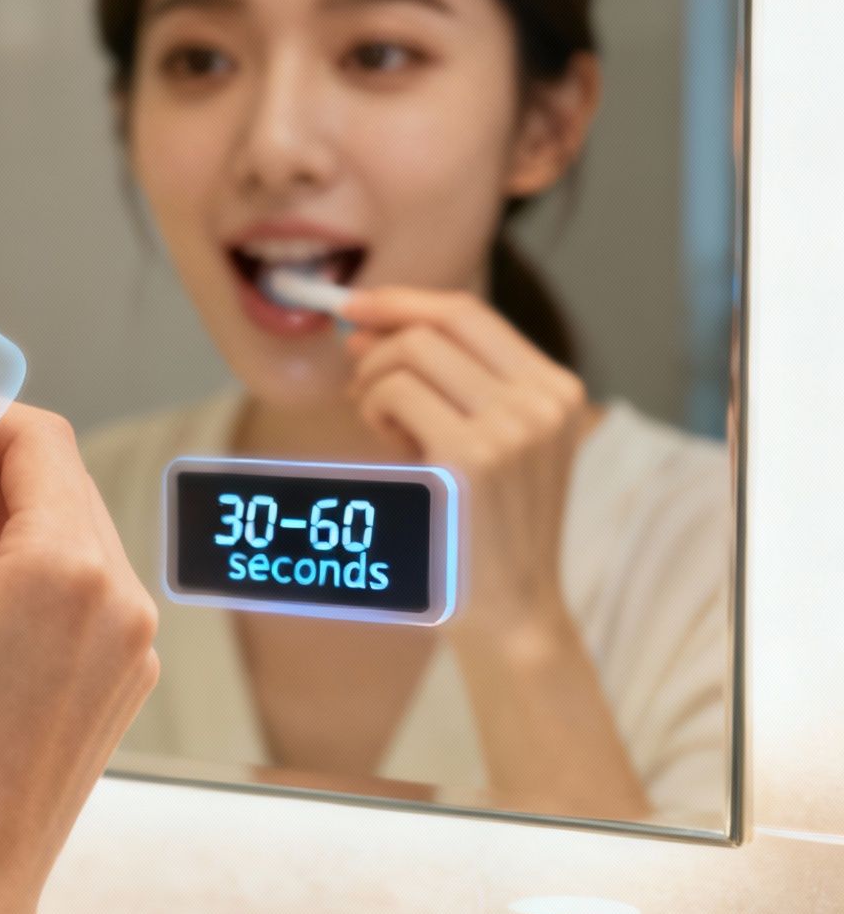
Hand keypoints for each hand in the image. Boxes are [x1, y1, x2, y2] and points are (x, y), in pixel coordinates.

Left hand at [342, 287, 591, 639]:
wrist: (509, 612)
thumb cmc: (482, 528)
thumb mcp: (485, 441)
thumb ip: (439, 383)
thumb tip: (365, 330)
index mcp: (556, 389)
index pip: (470, 312)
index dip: (405, 301)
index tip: (358, 306)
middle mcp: (544, 400)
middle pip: (436, 324)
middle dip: (381, 342)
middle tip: (357, 382)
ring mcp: (513, 427)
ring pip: (411, 354)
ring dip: (375, 383)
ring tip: (381, 427)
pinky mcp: (472, 457)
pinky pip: (396, 394)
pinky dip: (375, 410)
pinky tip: (388, 447)